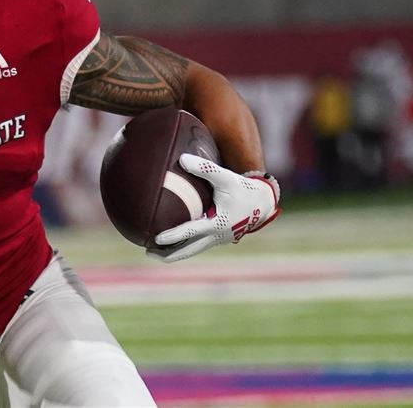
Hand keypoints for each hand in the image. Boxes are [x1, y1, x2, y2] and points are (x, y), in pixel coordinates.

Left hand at [147, 154, 279, 263]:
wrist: (264, 202)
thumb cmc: (243, 188)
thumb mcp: (226, 177)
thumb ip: (205, 168)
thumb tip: (181, 159)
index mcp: (217, 223)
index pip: (191, 231)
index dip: (174, 235)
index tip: (157, 239)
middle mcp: (217, 235)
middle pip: (189, 250)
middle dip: (169, 254)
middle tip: (148, 252)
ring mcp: (218, 239)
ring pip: (193, 250)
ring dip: (175, 253)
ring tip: (154, 252)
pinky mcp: (220, 238)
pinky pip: (198, 245)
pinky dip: (185, 246)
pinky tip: (172, 242)